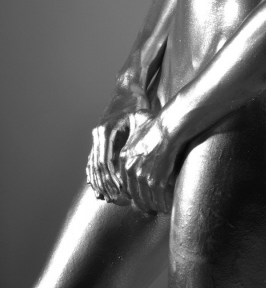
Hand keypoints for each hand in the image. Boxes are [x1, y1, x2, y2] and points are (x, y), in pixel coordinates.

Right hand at [86, 75, 149, 202]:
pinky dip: (94, 175)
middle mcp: (98, 133)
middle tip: (116, 199)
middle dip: (105, 184)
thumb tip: (150, 158)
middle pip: (97, 166)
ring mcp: (96, 136)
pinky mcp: (98, 138)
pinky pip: (93, 160)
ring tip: (108, 198)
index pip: (106, 160)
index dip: (113, 178)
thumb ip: (142, 135)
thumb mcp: (141, 116)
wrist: (127, 87)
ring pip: (92, 165)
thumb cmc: (137, 102)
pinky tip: (98, 188)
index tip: (121, 191)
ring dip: (99, 183)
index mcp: (106, 129)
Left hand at [119, 115, 179, 213]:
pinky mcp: (155, 181)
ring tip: (159, 209)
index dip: (132, 191)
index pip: (124, 180)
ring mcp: (141, 176)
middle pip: (133, 193)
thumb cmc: (157, 124)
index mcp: (124, 157)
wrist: (169, 127)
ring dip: (153, 207)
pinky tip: (167, 207)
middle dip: (141, 203)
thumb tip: (135, 123)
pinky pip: (157, 199)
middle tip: (148, 208)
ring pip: (145, 199)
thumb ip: (133, 129)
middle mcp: (129, 169)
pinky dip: (163, 205)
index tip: (139, 195)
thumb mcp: (138, 124)